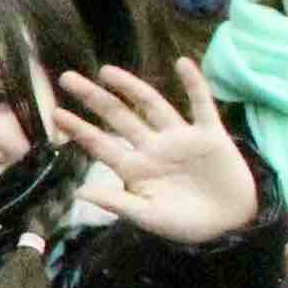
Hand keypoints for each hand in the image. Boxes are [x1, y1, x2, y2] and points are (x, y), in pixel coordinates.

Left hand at [44, 54, 264, 245]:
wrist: (232, 224)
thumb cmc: (187, 224)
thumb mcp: (150, 217)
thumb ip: (118, 203)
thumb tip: (79, 194)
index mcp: (135, 168)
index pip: (101, 144)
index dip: (79, 129)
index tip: (55, 113)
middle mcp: (153, 147)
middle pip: (118, 116)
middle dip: (94, 98)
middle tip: (67, 77)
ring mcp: (180, 138)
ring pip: (152, 105)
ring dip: (131, 87)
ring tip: (106, 71)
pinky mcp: (210, 135)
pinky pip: (201, 105)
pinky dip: (194, 85)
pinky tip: (183, 63)